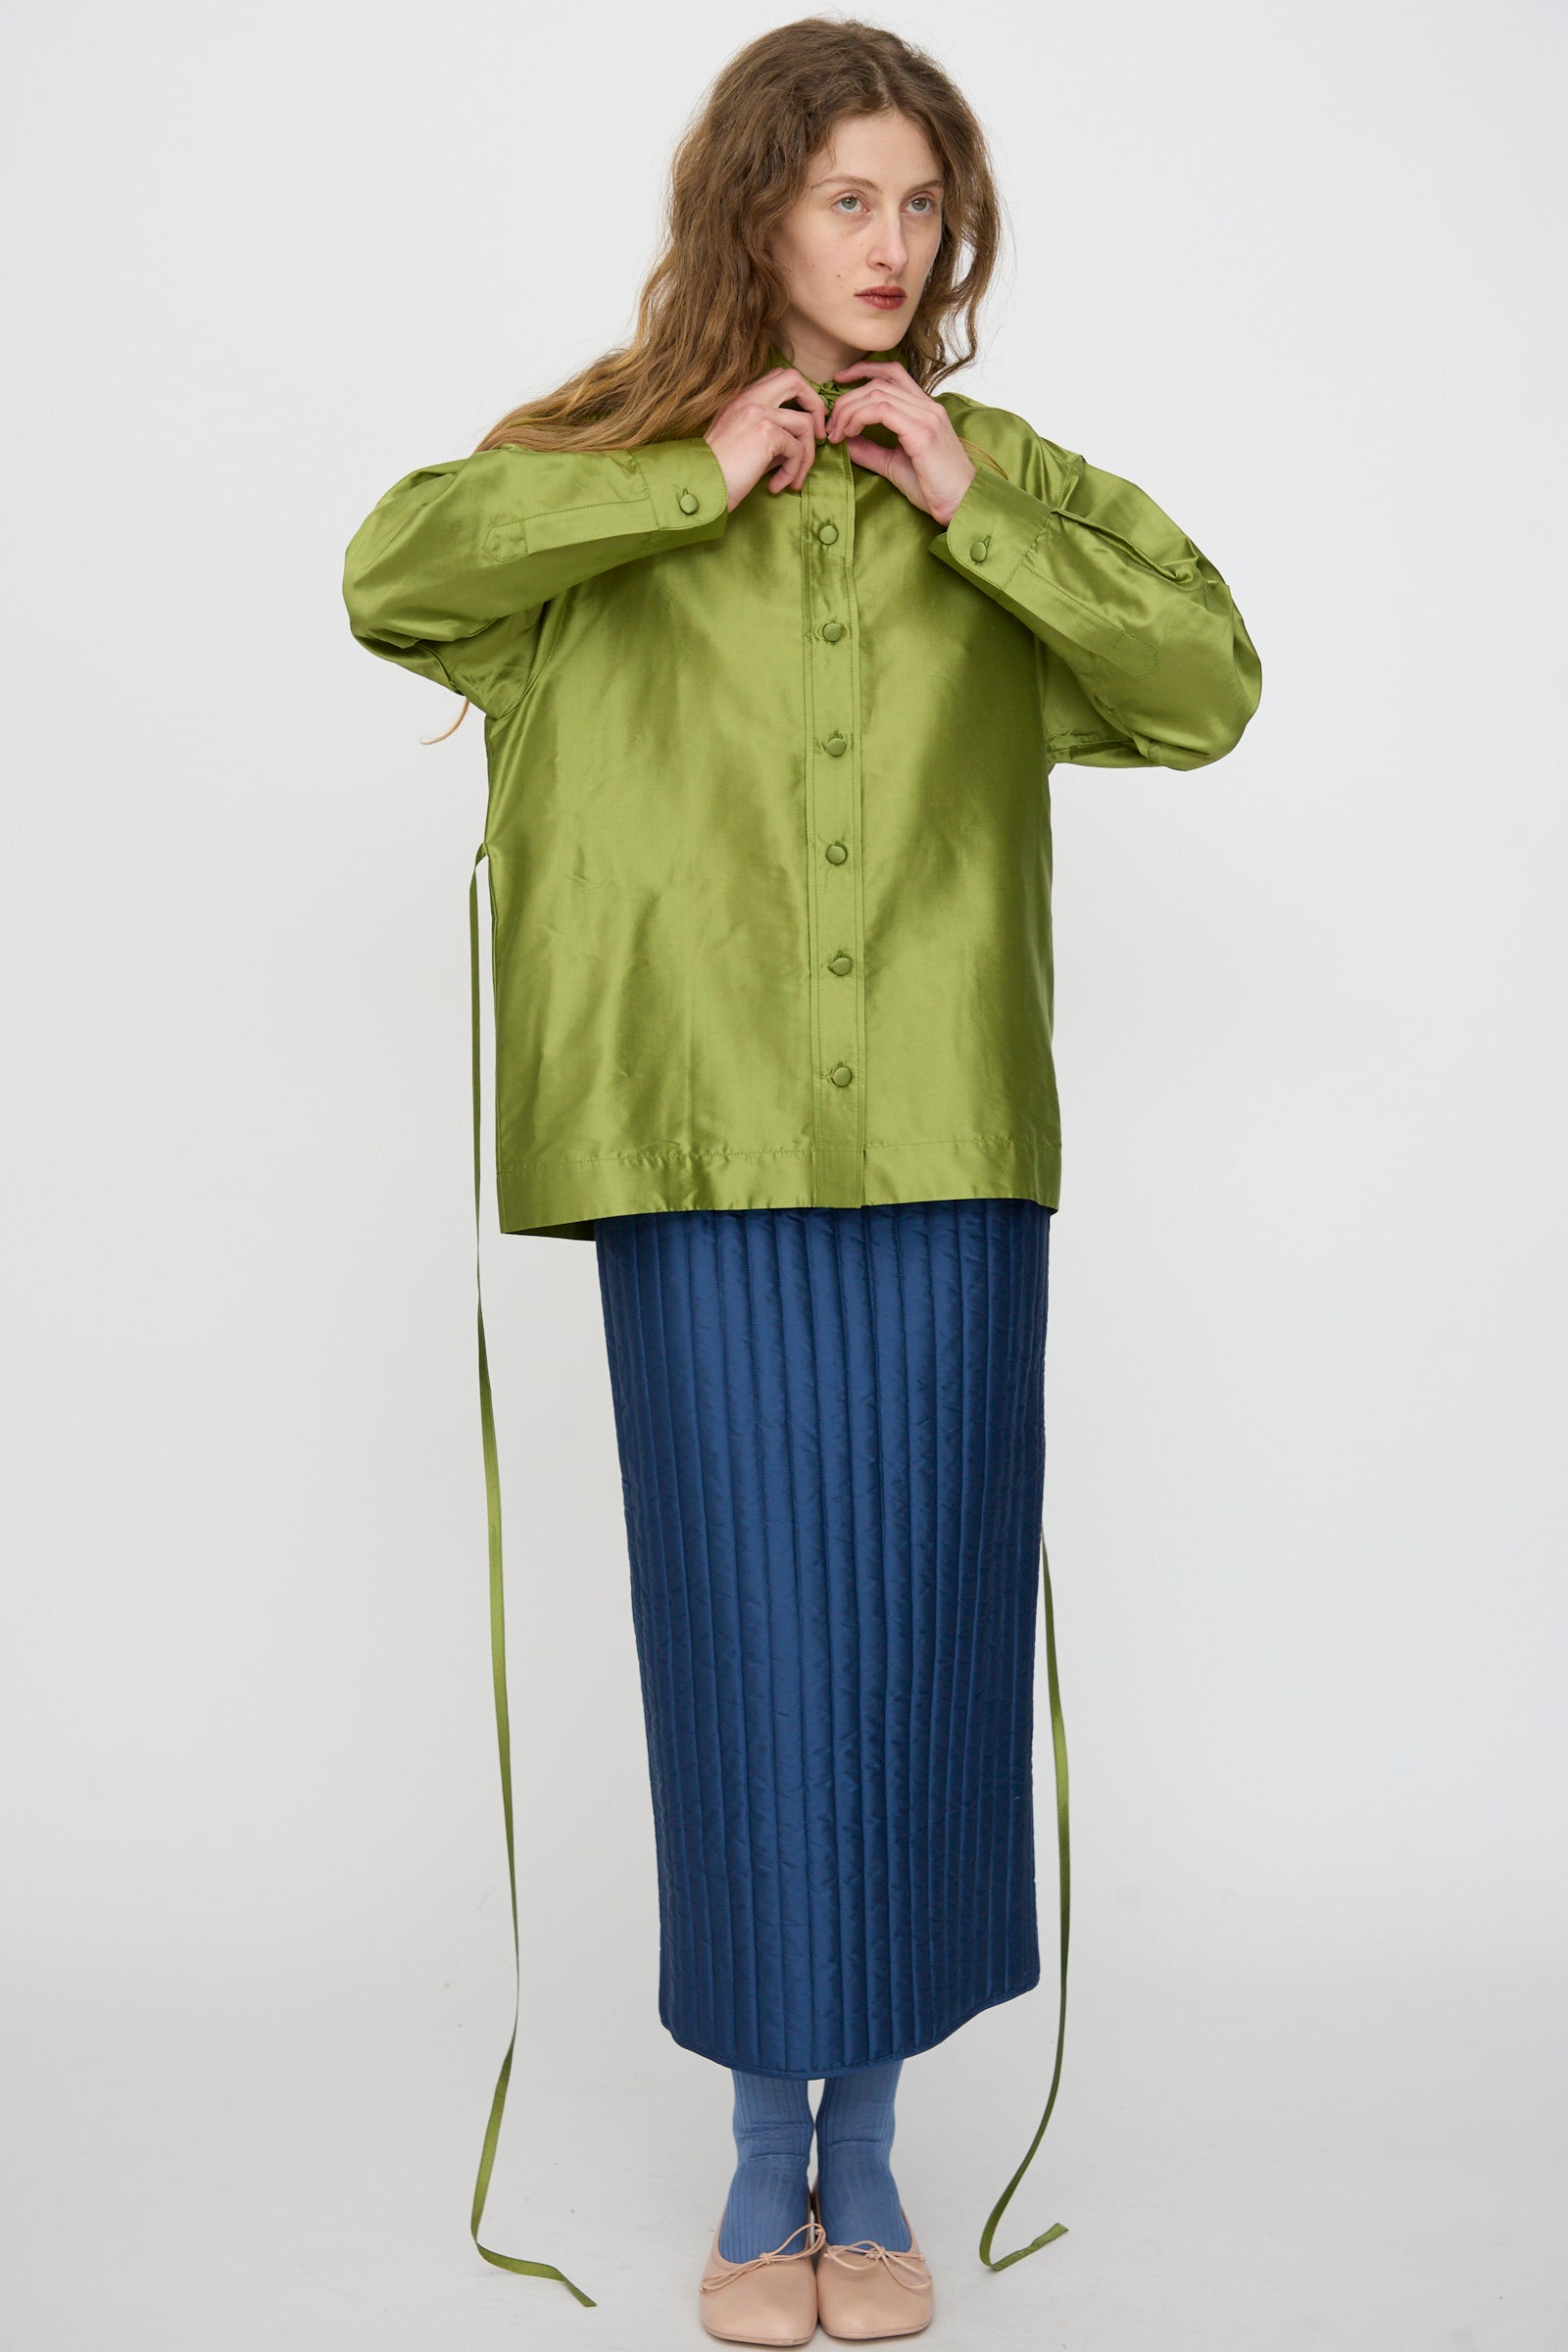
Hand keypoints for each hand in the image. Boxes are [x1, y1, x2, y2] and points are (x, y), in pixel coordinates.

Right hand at [703, 366, 828, 509]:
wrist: (699, 486)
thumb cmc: (717, 472)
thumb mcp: (740, 442)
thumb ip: (767, 432)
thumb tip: (798, 442)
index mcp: (741, 398)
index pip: (779, 377)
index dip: (800, 395)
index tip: (806, 422)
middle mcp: (750, 399)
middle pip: (796, 380)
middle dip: (816, 406)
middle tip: (820, 436)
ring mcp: (759, 413)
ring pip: (805, 423)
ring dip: (806, 456)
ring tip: (793, 479)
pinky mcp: (767, 434)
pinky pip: (797, 449)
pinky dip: (793, 471)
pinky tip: (777, 486)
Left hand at [823, 359, 976, 526]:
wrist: (961, 504)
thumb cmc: (933, 488)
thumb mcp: (894, 464)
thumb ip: (870, 450)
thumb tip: (845, 440)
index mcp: (924, 408)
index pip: (893, 372)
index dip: (863, 370)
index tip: (839, 383)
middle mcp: (927, 406)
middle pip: (879, 382)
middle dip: (847, 399)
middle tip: (831, 424)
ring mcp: (926, 416)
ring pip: (877, 393)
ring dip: (849, 410)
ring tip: (837, 432)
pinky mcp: (922, 432)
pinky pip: (882, 410)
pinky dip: (859, 418)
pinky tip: (850, 434)